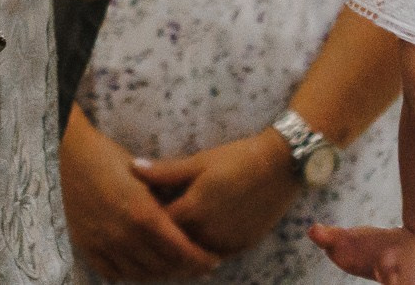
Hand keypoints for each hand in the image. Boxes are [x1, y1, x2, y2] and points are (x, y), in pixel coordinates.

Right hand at [62, 108, 221, 279]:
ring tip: (174, 268)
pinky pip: (114, 273)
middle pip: (164, 266)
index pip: (180, 250)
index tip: (213, 261)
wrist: (67, 155)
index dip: (199, 260)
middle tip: (197, 267)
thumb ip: (163, 200)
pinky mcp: (87, 247)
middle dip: (185, 269)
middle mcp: (125, 236)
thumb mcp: (144, 176)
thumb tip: (186, 216)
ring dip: (161, 274)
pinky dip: (132, 273)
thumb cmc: (109, 157)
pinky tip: (143, 267)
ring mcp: (104, 245)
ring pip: (141, 274)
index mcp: (144, 215)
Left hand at [133, 129, 298, 259]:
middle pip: (172, 245)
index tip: (135, 212)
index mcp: (193, 210)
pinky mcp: (240, 248)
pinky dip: (200, 252)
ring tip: (170, 236)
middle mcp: (207, 233)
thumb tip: (132, 168)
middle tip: (149, 228)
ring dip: (180, 249)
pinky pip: (212, 256)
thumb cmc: (238, 158)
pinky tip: (194, 239)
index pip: (157, 226)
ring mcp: (225, 244)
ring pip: (192, 256)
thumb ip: (165, 171)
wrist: (281, 166)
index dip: (144, 221)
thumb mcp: (199, 161)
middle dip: (160, 238)